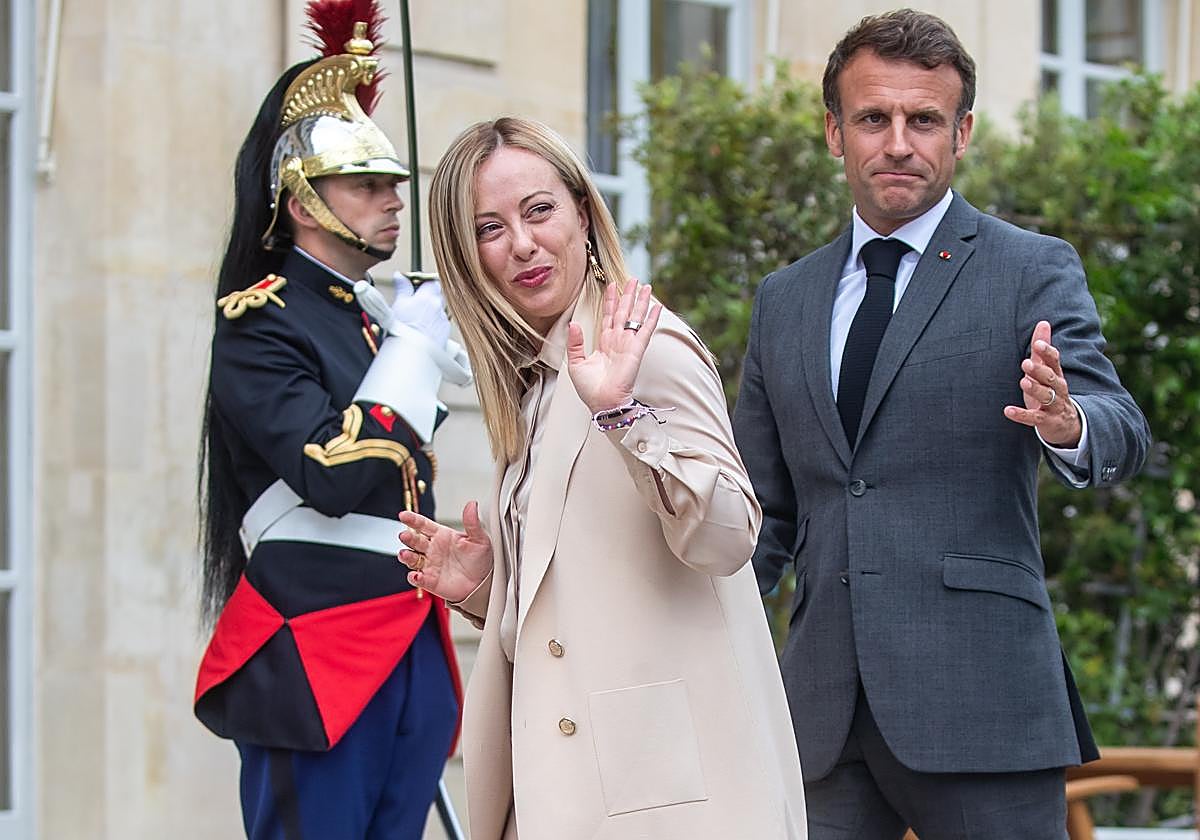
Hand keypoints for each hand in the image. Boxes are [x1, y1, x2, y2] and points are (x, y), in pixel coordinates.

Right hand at [390, 276, 449, 347]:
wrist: (412, 353)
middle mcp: (438, 306)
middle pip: (436, 296)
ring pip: (439, 310)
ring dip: (431, 313)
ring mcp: (443, 319)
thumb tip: (399, 275)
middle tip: (415, 306)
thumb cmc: (402, 330)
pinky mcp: (446, 332)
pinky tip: (424, 332)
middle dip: (428, 298)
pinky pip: (441, 324)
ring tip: (418, 321)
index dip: (423, 284)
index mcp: (427, 296)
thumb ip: (402, 288)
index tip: (415, 288)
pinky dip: (434, 325)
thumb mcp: (398, 304)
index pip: (431, 282)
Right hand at [398, 502, 492, 602]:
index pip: (423, 525)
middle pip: (415, 541)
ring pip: (412, 559)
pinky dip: (414, 578)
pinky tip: (416, 575)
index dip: (413, 520)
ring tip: (405, 554)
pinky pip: (418, 579)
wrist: (483, 582)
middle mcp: (432, 549)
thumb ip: (472, 523)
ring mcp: (429, 565)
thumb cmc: (479, 559)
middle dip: (408, 537)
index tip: (403, 515)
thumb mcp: (479, 539)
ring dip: (406, 556)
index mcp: (441, 535)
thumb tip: (472, 504)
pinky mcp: (430, 581)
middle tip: (404, 535)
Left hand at [566, 278, 662, 413]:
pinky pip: (645, 331)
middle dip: (628, 295)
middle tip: (632, 280)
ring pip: (635, 317)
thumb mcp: (575, 363)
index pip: (608, 317)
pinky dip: (651, 319)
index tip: (611, 285)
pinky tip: (656, 307)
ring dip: (640, 302)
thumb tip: (573, 323)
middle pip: (623, 312)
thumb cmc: (590, 389)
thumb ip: (575, 343)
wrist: (602, 403)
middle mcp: (617, 341)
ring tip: (645, 286)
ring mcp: (628, 345)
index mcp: (604, 343)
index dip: (610, 301)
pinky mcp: (636, 351)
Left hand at [1003, 320, 1081, 446]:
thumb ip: (1042, 350)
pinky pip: (1034, 418)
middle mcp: (1058, 389)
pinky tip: (1007, 410)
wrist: (1067, 424)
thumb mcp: (1047, 370)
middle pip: (1051, 378)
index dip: (1048, 353)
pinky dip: (1021, 415)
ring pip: (1046, 396)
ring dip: (1035, 389)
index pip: (1055, 361)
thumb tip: (1043, 323)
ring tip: (1023, 381)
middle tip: (1026, 363)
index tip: (1038, 344)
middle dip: (1040, 370)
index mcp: (1057, 375)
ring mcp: (1054, 406)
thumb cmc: (1051, 391)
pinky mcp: (1046, 421)